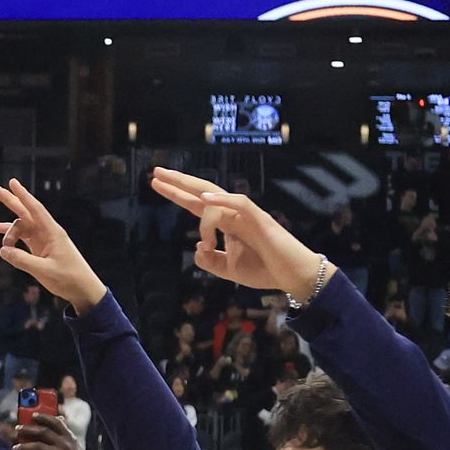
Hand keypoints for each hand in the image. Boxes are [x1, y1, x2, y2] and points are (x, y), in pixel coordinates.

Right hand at [0, 180, 108, 311]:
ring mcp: (43, 240)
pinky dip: (12, 237)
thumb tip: (2, 250)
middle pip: (25, 212)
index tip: (12, 182)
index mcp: (52, 232)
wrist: (83, 290)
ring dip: (8, 231)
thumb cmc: (68, 279)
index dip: (23, 195)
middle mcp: (47, 232)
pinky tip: (0, 235)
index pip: (35, 209)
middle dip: (9, 200)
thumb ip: (22, 260)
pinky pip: (23, 238)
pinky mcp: (41, 249)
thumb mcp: (44, 271)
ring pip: (21, 227)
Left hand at [13, 413, 94, 449]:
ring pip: (38, 446)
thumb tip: (59, 418)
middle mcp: (65, 444)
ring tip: (15, 448)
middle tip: (17, 428)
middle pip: (43, 432)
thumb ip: (66, 435)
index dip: (44, 417)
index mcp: (69, 437)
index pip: (56, 422)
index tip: (33, 414)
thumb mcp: (75, 446)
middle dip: (28, 429)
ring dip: (24, 447)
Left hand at [148, 169, 323, 301]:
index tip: (156, 184)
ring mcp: (247, 216)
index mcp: (227, 224)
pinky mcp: (261, 221)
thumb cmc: (266, 269)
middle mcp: (234, 215)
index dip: (177, 194)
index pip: (197, 205)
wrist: (293, 277)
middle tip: (156, 172)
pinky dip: (222, 201)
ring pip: (216, 197)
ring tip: (171, 186)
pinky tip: (204, 200)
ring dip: (193, 193)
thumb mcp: (229, 269)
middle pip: (203, 193)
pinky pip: (240, 204)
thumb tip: (197, 247)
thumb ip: (210, 261)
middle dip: (179, 182)